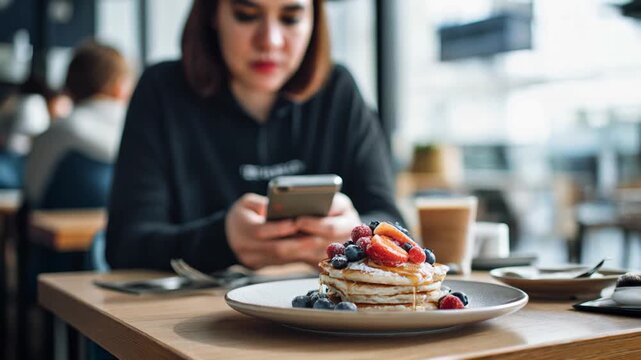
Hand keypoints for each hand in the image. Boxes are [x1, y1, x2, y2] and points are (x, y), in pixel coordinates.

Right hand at [225, 193, 351, 268]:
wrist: (225, 235)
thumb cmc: (242, 212)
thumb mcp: (247, 202)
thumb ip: (263, 204)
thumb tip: (284, 208)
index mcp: (241, 229)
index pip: (261, 230)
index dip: (281, 227)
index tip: (298, 221)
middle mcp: (246, 248)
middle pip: (276, 248)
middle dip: (298, 243)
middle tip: (317, 236)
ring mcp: (253, 260)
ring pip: (281, 258)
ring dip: (301, 251)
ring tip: (319, 242)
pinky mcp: (262, 267)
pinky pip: (283, 262)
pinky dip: (297, 255)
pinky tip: (311, 249)